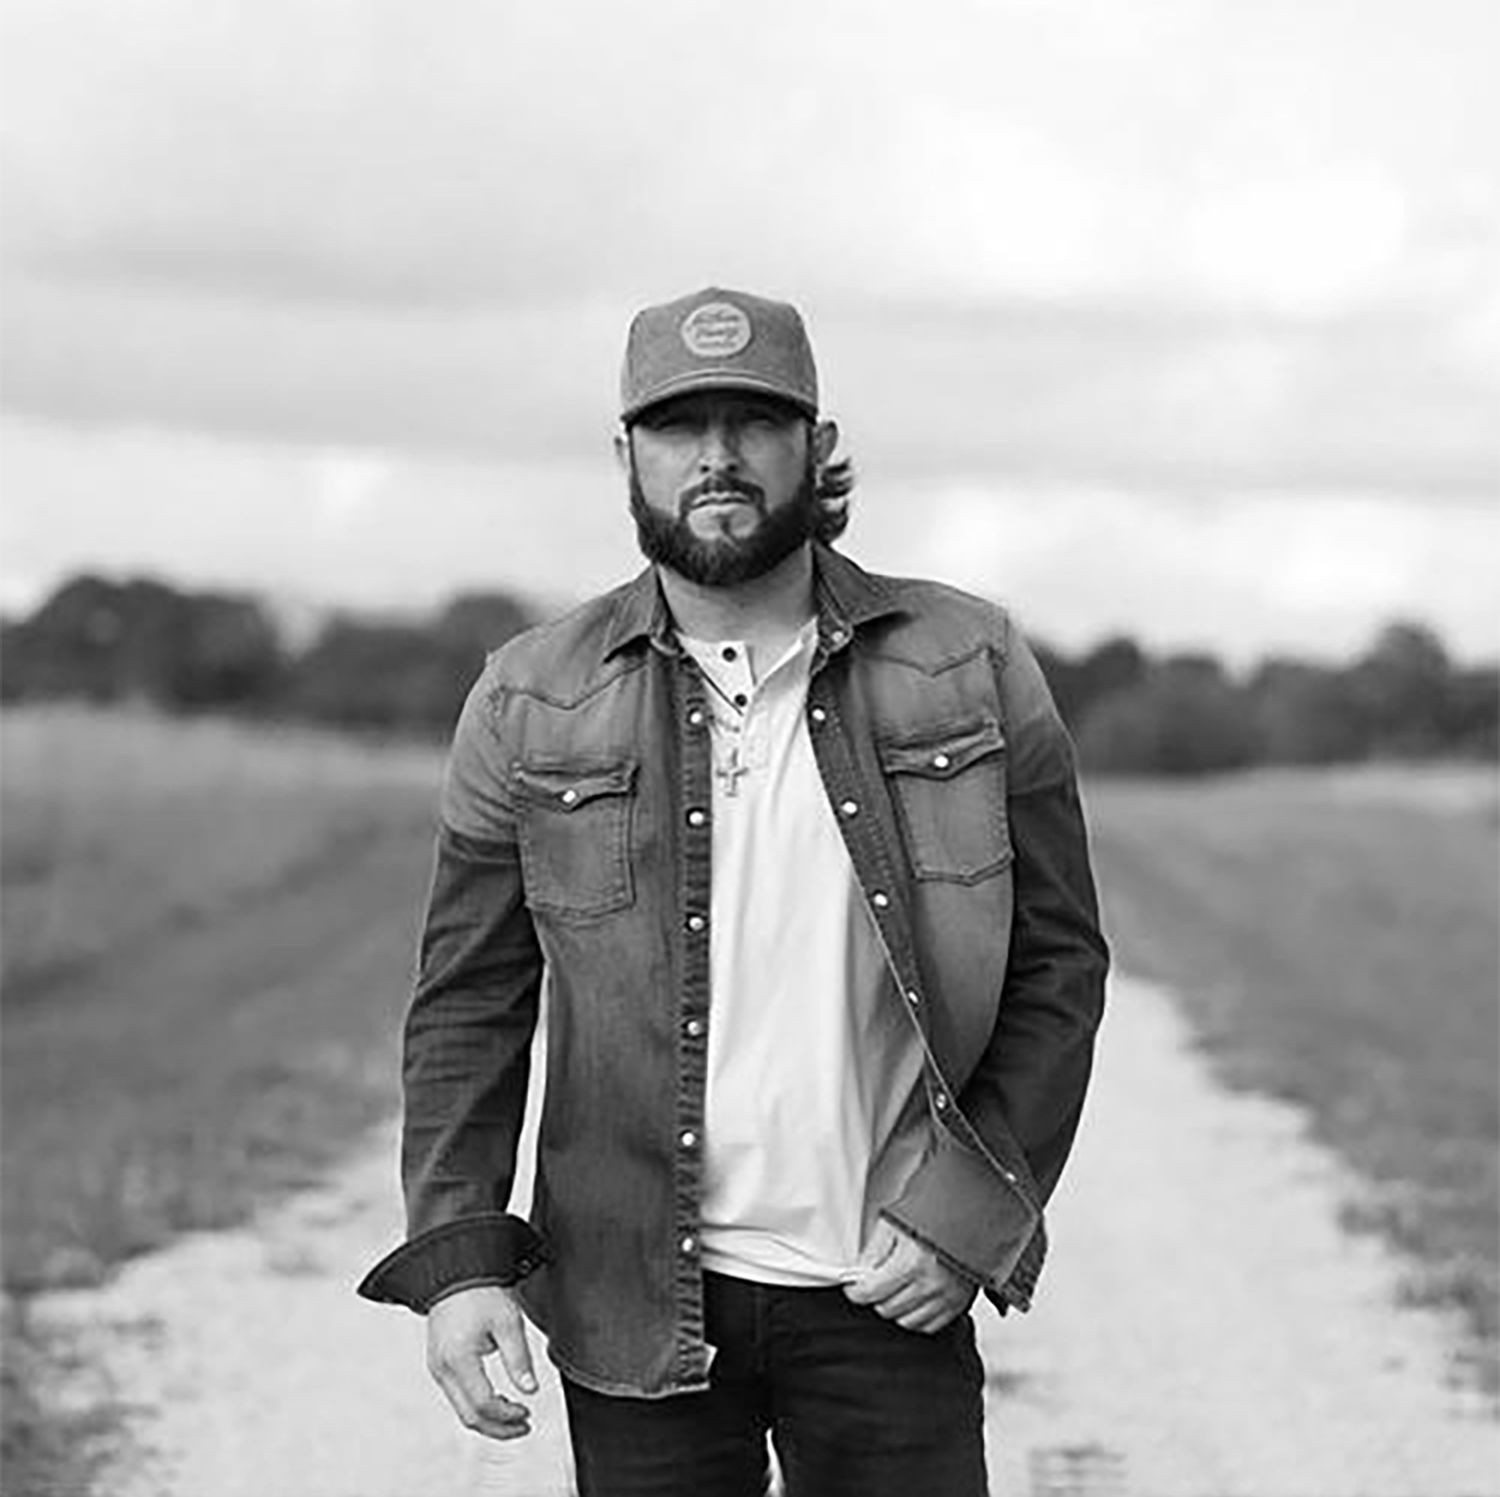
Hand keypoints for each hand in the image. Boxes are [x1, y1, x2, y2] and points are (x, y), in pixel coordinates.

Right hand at [426, 1285, 536, 1439]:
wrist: (455, 1275)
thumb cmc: (481, 1293)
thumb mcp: (508, 1322)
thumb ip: (519, 1359)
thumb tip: (530, 1390)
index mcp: (459, 1359)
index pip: (483, 1404)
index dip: (508, 1415)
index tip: (528, 1412)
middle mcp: (442, 1369)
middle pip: (469, 1417)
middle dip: (498, 1428)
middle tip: (524, 1425)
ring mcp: (437, 1368)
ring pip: (461, 1410)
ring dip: (489, 1419)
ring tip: (515, 1416)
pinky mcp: (439, 1365)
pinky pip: (457, 1396)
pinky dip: (477, 1405)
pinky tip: (497, 1400)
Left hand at [841, 1218, 978, 1333]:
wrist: (969, 1206)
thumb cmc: (932, 1209)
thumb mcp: (894, 1222)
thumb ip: (872, 1252)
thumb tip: (858, 1276)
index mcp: (912, 1261)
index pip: (871, 1292)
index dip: (855, 1291)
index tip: (853, 1288)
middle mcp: (931, 1283)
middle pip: (887, 1309)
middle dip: (877, 1295)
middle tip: (878, 1278)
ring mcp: (947, 1296)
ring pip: (906, 1322)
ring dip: (897, 1306)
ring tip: (899, 1284)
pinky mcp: (959, 1303)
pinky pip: (929, 1325)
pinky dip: (918, 1314)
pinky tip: (916, 1293)